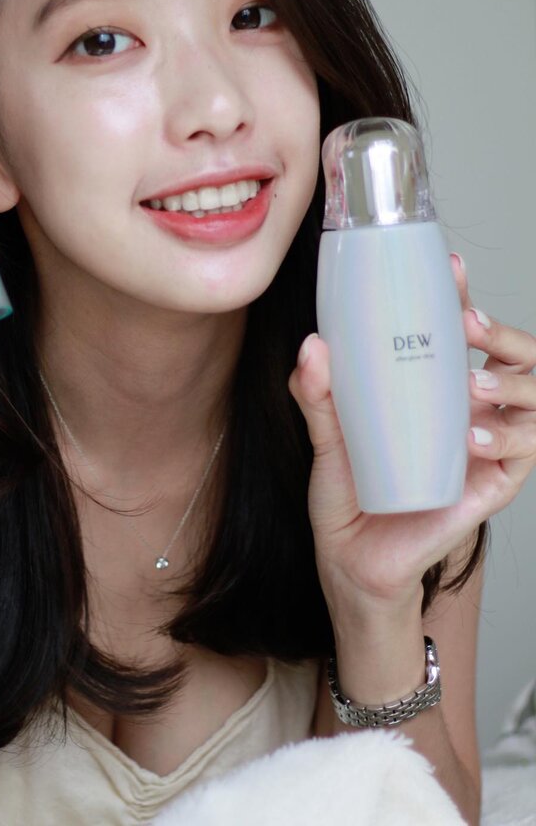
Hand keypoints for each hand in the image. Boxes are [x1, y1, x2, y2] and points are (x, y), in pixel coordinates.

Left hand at [288, 253, 535, 608]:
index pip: (461, 335)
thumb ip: (318, 394)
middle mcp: (469, 412)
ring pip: (532, 401)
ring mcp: (485, 448)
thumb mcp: (326, 436)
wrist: (352, 558)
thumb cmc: (349, 491)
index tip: (450, 269)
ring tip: (474, 380)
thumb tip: (312, 347)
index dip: (463, 298)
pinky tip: (473, 433)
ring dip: (513, 382)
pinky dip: (505, 437)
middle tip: (469, 324)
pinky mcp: (490, 486)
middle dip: (506, 334)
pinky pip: (520, 455)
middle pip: (515, 360)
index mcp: (434, 389)